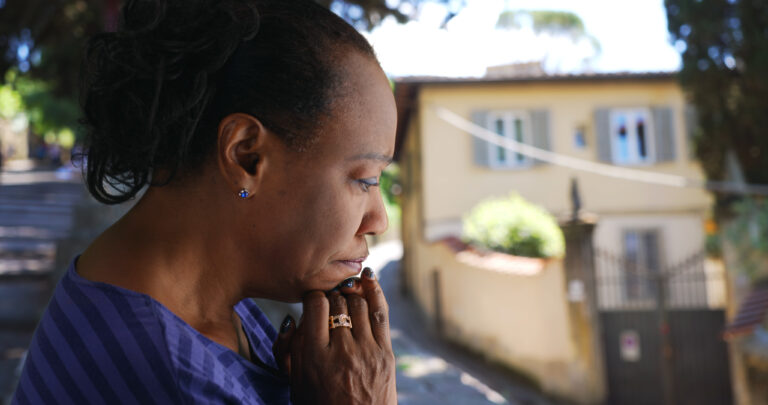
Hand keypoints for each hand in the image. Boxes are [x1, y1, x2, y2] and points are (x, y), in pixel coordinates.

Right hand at [277, 268, 396, 404]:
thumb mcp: (295, 382)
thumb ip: (287, 350)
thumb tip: (291, 318)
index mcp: (315, 357)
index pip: (314, 305)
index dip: (312, 296)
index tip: (312, 301)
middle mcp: (342, 351)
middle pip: (337, 302)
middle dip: (331, 295)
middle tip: (328, 299)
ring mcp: (367, 351)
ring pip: (357, 303)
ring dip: (349, 293)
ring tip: (344, 293)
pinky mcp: (385, 352)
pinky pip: (380, 312)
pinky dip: (374, 291)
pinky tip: (367, 277)